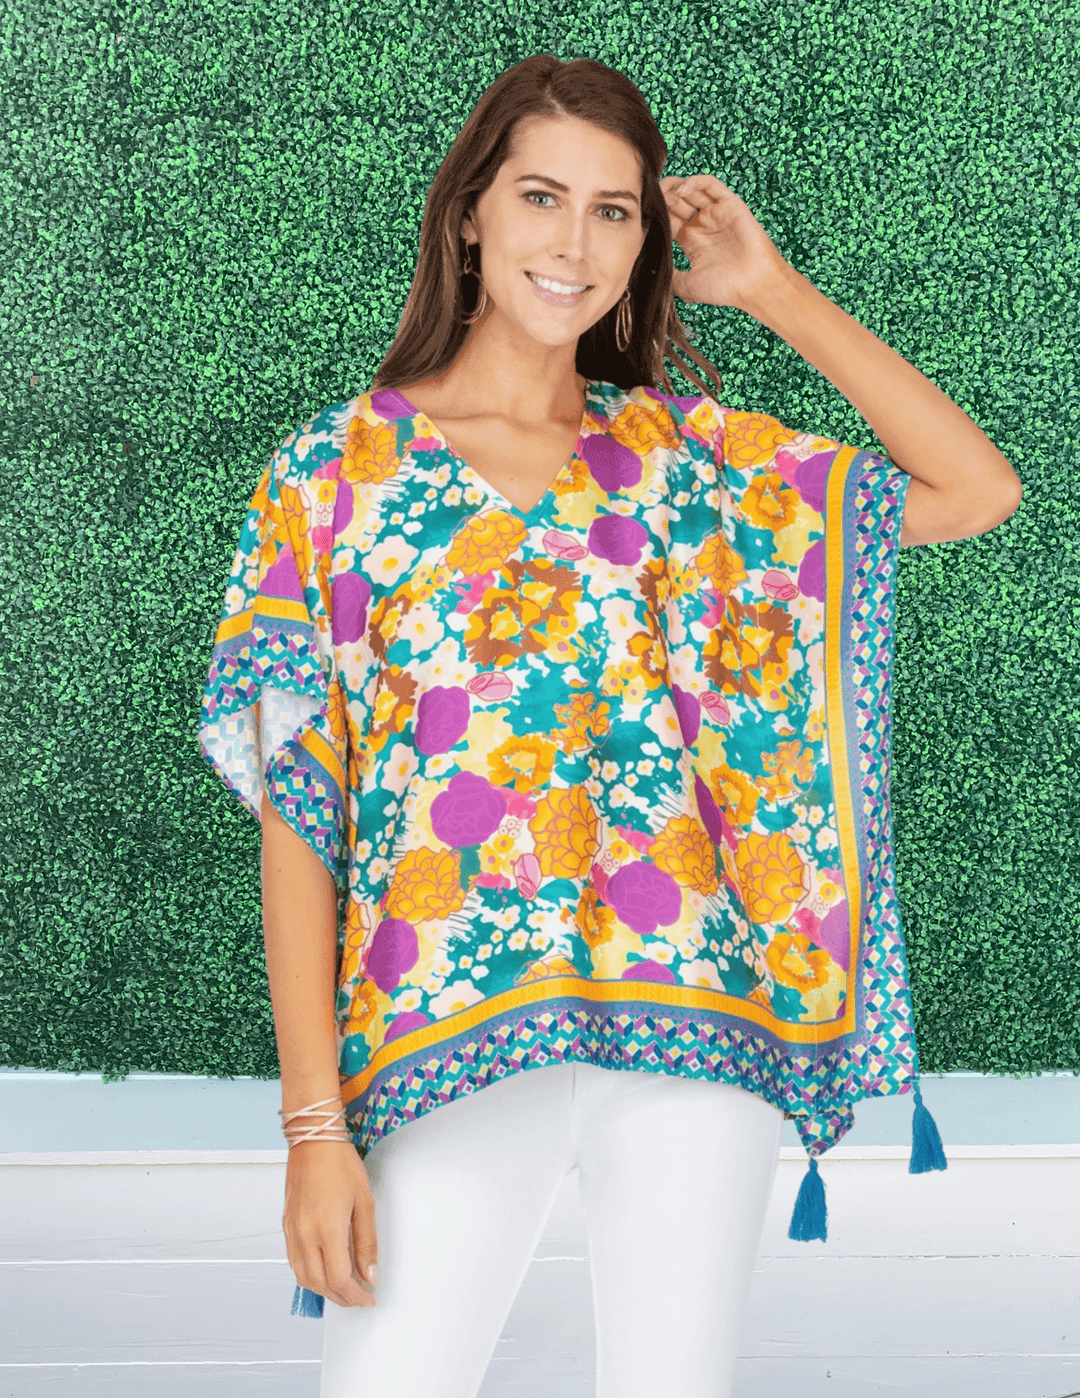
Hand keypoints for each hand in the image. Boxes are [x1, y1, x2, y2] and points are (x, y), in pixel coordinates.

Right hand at [283, 1140, 378, 1307]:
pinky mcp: (286, 1227)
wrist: (313, 1142)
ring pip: (304, 1278)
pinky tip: (325, 1269)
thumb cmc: (339, 1164)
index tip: (368, 1297)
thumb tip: (369, 1272)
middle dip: (342, 1297)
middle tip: (360, 1296)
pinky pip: (295, 1263)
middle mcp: (305, 1235)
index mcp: (327, 1230)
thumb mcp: (364, 1202)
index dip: (355, 1296)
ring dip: (324, 1289)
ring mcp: (293, 1232)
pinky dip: (310, 1275)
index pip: (339, 1280)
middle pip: (321, 1285)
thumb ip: (367, 1242)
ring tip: (345, 1286)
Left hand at [659, 174, 790, 311]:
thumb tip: (650, 269)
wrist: (753, 285)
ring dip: (675, 186)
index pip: (669, 219)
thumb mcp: (686, 285)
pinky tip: (681, 190)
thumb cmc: (724, 289)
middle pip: (678, 202)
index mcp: (692, 241)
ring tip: (662, 190)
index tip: (642, 213)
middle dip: (663, 198)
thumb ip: (669, 275)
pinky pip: (711, 184)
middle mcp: (704, 225)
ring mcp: (717, 214)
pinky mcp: (730, 205)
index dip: (656, 214)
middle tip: (648, 197)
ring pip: (692, 190)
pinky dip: (695, 182)